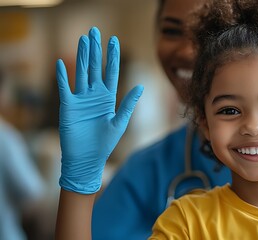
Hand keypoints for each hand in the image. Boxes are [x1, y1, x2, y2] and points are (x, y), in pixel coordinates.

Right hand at [56, 27, 143, 193]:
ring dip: (81, 56)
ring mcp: (80, 99)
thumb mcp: (119, 122)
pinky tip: (61, 63)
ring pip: (81, 73)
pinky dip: (63, 76)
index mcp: (108, 98)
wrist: (87, 159)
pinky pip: (65, 88)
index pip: (111, 72)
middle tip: (94, 31)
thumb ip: (128, 104)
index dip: (112, 56)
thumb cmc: (104, 144)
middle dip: (95, 49)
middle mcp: (94, 95)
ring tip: (82, 39)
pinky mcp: (67, 106)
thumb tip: (141, 87)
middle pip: (95, 67)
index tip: (114, 40)